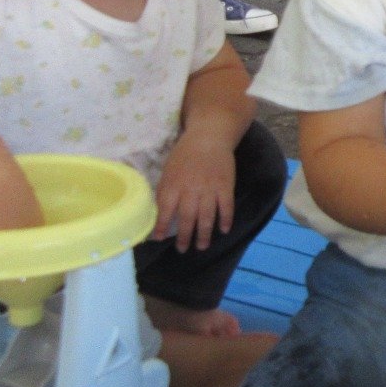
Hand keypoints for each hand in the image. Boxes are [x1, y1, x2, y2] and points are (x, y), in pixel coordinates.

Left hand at [156, 134, 235, 251]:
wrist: (209, 137)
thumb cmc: (184, 155)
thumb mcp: (168, 170)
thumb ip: (165, 191)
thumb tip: (159, 212)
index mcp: (173, 184)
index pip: (165, 210)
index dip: (161, 226)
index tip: (159, 239)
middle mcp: (191, 189)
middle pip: (187, 218)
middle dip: (184, 236)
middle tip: (183, 249)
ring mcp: (210, 188)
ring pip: (207, 216)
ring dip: (204, 234)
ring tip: (202, 246)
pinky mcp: (225, 186)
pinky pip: (226, 206)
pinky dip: (225, 219)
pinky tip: (224, 230)